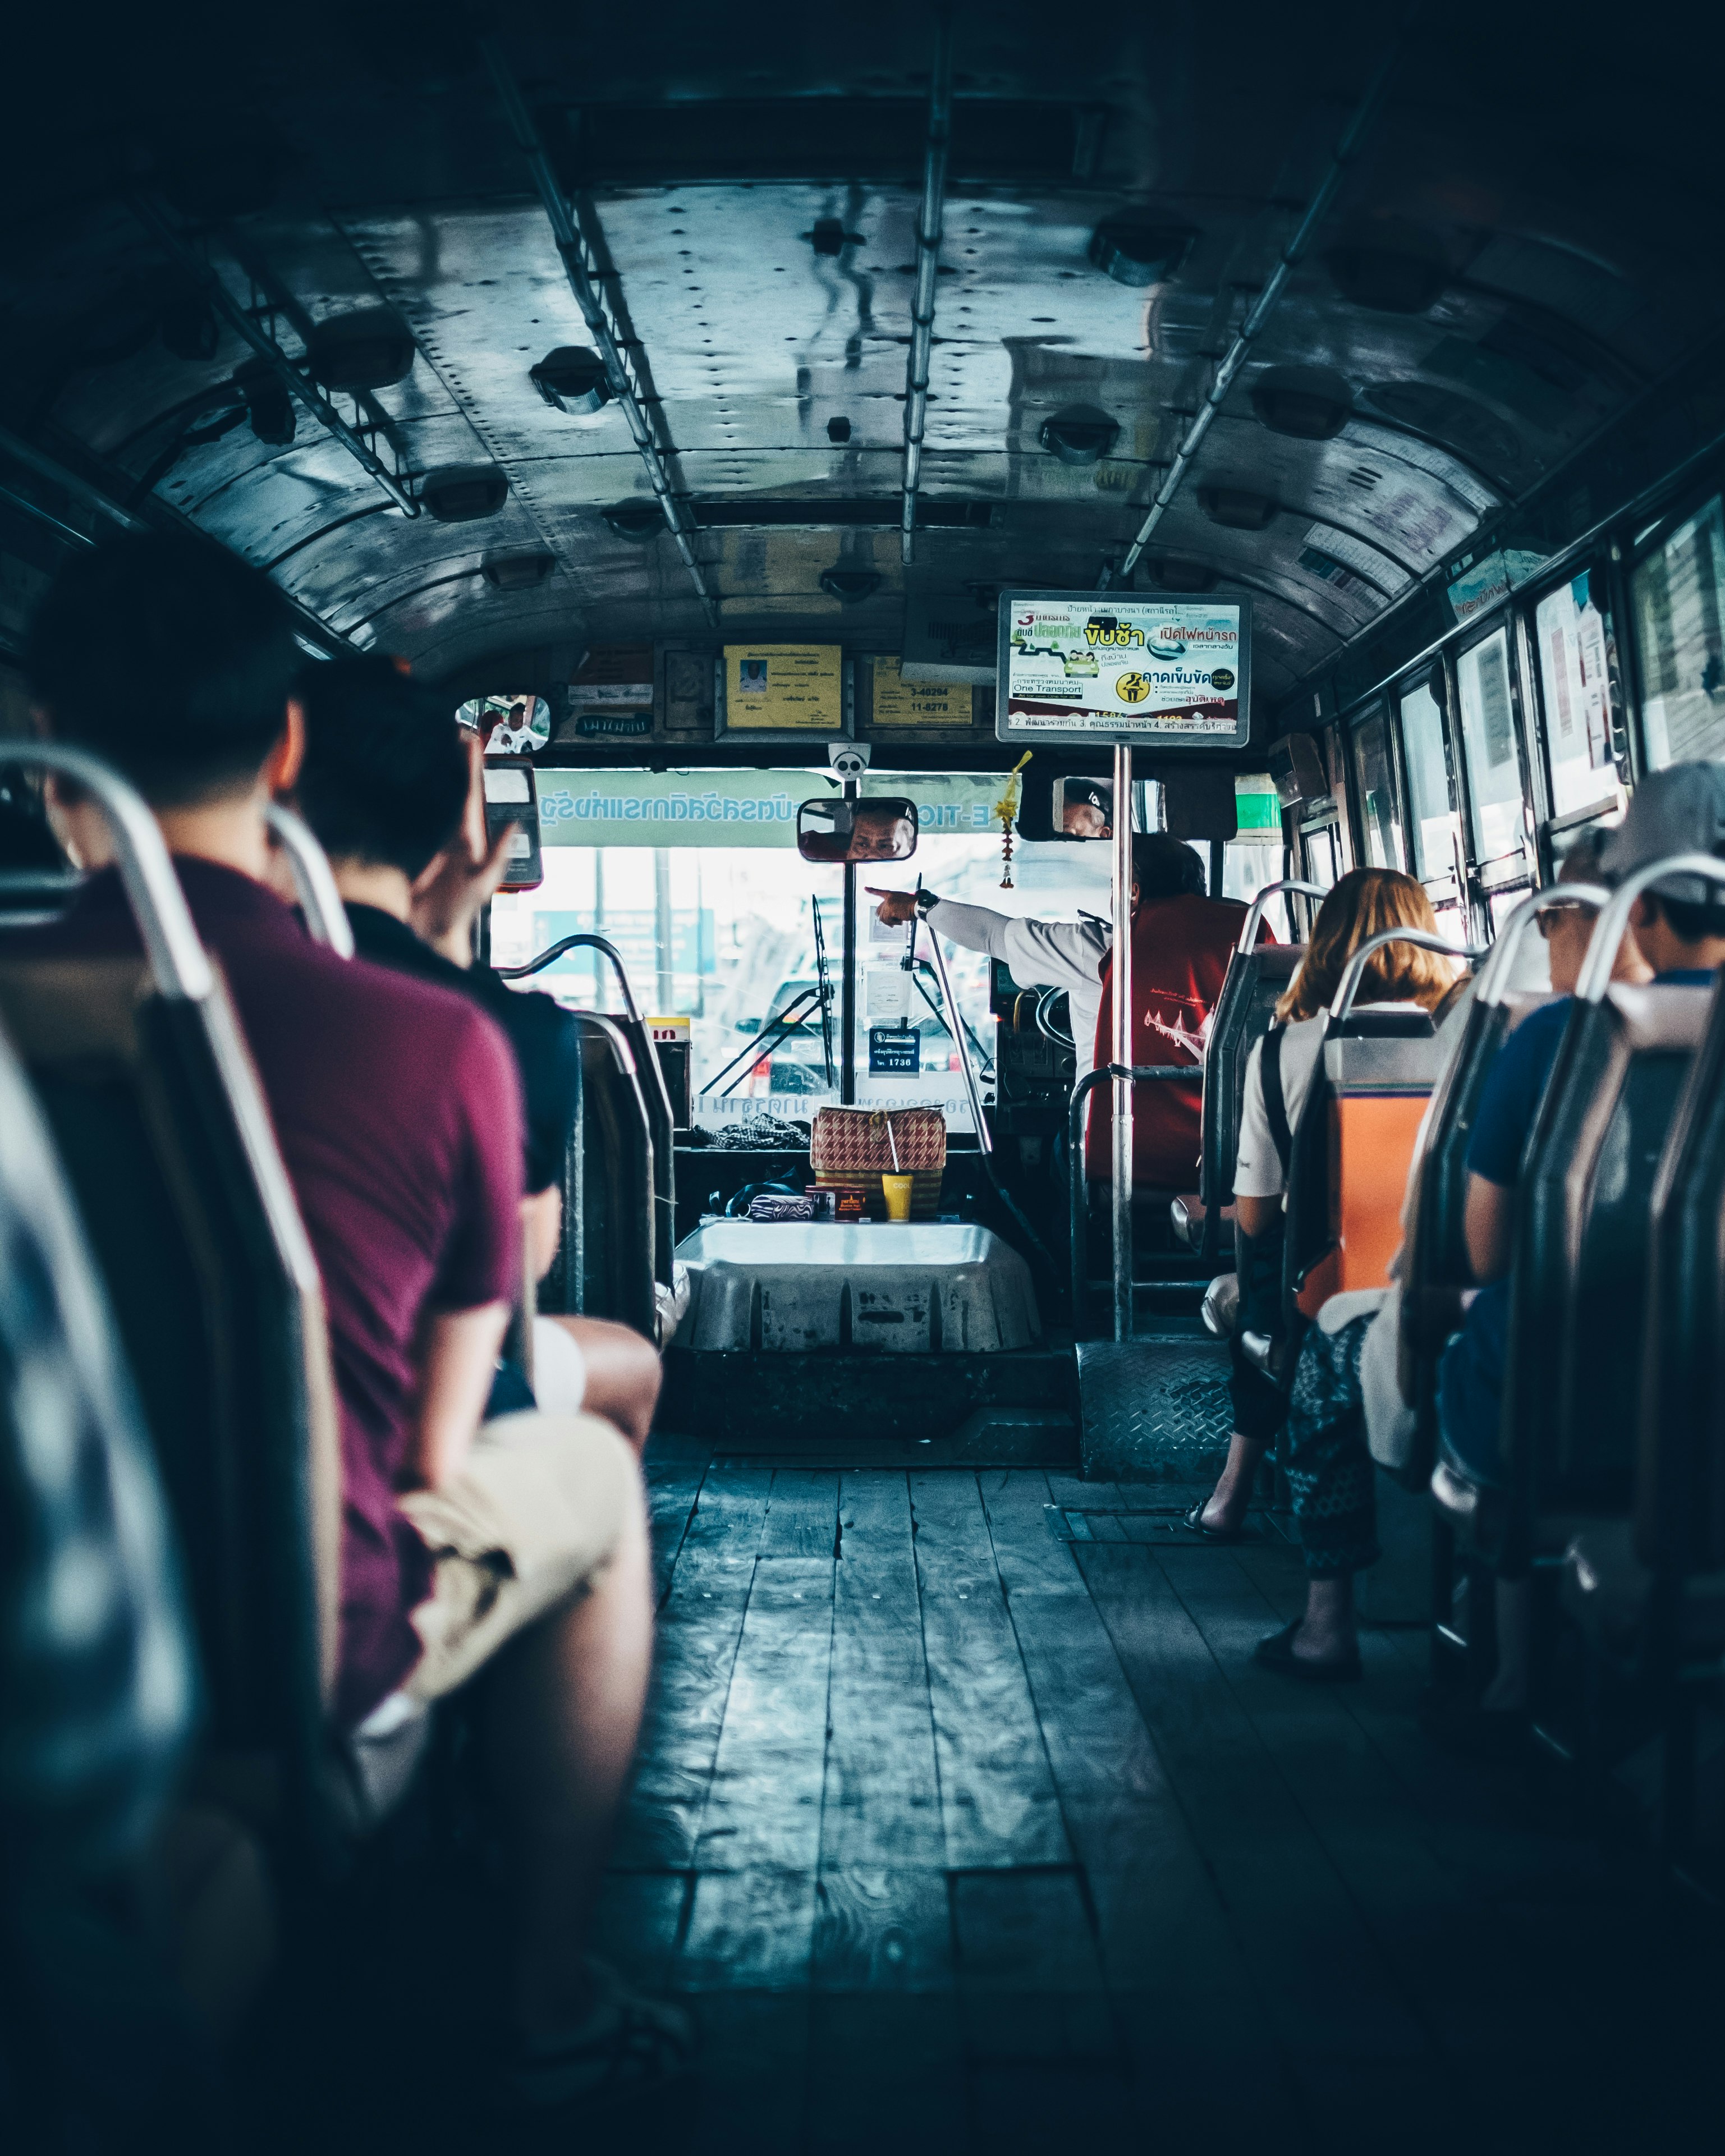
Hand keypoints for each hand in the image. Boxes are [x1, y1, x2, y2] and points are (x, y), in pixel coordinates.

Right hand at [410, 734, 515, 964]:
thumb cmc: (458, 912)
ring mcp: (422, 835)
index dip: (470, 765)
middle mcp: (444, 830)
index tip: (470, 737)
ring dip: (425, 770)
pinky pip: (401, 815)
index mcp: (465, 835)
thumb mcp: (483, 883)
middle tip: (447, 726)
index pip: (469, 793)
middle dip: (447, 757)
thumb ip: (499, 855)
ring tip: (423, 740)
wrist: (428, 935)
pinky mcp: (403, 844)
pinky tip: (394, 776)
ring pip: (423, 796)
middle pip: (445, 787)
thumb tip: (515, 824)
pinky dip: (399, 795)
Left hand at [867, 887, 919, 925]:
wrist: (918, 905)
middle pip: (879, 910)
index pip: (879, 892)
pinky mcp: (890, 911)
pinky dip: (894, 923)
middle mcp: (888, 899)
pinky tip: (901, 921)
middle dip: (884, 917)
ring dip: (891, 921)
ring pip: (883, 918)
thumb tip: (890, 915)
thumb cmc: (914, 903)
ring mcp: (888, 905)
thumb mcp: (903, 900)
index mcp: (891, 894)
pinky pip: (888, 921)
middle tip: (891, 921)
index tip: (865, 888)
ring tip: (899, 920)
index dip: (872, 890)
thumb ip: (894, 904)